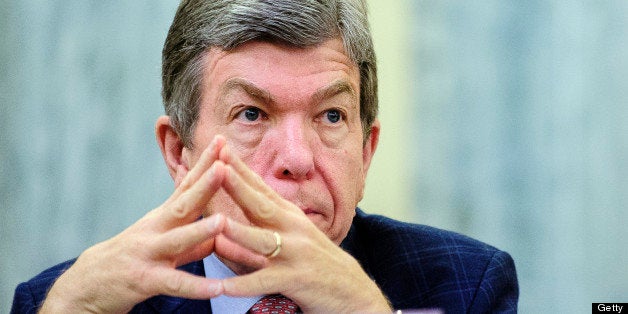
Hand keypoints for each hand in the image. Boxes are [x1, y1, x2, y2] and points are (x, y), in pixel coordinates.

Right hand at [40, 137, 229, 313]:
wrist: (86, 286)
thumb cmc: (132, 258)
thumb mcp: (159, 237)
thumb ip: (186, 226)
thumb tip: (209, 210)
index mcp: (162, 217)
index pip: (186, 185)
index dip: (204, 164)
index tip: (222, 142)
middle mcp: (155, 230)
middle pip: (183, 204)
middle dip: (204, 184)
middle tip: (224, 165)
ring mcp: (149, 254)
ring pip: (177, 241)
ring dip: (200, 231)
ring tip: (223, 221)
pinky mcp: (145, 281)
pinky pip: (174, 284)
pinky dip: (196, 287)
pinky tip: (218, 287)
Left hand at [215, 145, 391, 312]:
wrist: (351, 290)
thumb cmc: (316, 261)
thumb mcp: (294, 233)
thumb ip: (265, 222)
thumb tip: (232, 212)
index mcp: (289, 215)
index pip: (260, 187)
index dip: (240, 168)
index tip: (220, 148)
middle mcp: (292, 229)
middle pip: (261, 205)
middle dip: (238, 185)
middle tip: (217, 165)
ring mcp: (295, 253)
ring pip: (262, 241)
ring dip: (239, 232)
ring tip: (216, 223)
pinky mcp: (296, 280)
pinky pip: (265, 281)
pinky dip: (244, 285)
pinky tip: (222, 287)